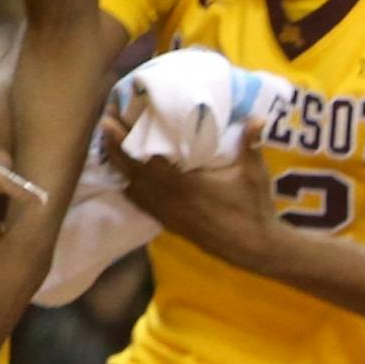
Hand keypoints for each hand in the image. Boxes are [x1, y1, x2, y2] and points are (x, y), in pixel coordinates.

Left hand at [108, 115, 280, 276]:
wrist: (254, 248)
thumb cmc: (254, 209)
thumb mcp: (254, 174)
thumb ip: (251, 143)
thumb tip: (258, 116)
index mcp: (186, 184)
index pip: (147, 159)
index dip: (126, 139)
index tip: (113, 119)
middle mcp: (170, 199)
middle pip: (131, 171)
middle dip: (115, 146)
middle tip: (105, 122)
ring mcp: (168, 214)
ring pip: (133, 187)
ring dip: (119, 165)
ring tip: (109, 143)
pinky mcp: (171, 223)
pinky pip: (142, 203)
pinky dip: (130, 186)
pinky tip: (126, 176)